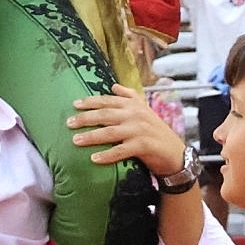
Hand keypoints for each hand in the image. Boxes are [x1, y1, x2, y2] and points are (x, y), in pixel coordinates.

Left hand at [68, 84, 183, 173]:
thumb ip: (129, 96)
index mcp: (134, 105)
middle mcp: (135, 114)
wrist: (176, 153)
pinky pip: (121, 150)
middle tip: (69, 123)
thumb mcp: (144, 110)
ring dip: (91, 136)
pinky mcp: (143, 146)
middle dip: (85, 118)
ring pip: (110, 132)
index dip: (90, 102)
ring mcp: (139, 130)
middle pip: (105, 115)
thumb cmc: (156, 131)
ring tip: (76, 140)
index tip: (74, 104)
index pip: (108, 100)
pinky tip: (94, 159)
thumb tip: (113, 86)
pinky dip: (107, 155)